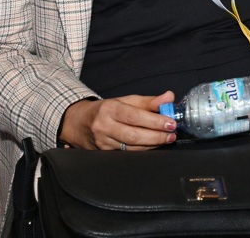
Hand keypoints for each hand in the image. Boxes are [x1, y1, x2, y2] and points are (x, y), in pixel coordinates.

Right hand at [60, 91, 176, 150]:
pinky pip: (127, 153)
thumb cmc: (105, 110)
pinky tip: (153, 146)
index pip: (135, 116)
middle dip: (156, 136)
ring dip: (152, 144)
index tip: (171, 122)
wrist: (77, 122)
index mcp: (110, 109)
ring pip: (131, 147)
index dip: (155, 121)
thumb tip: (169, 97)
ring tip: (167, 139)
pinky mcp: (103, 153)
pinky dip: (143, 150)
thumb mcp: (125, 101)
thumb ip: (149, 101)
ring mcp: (102, 142)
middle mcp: (104, 126)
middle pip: (134, 135)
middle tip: (172, 134)